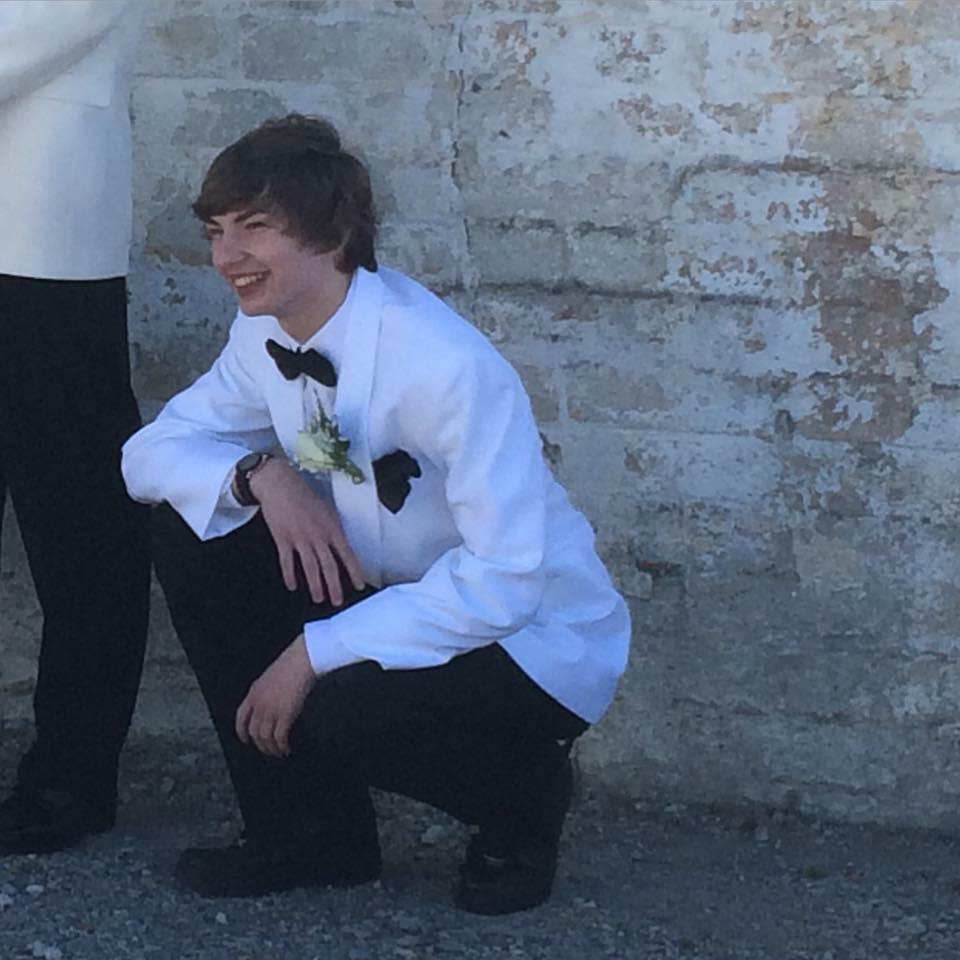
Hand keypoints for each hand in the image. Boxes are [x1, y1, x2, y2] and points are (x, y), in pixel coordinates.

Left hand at [235, 635, 315, 757]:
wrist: (302, 660)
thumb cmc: (292, 663)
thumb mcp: (271, 677)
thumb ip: (267, 691)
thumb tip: (272, 704)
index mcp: (253, 693)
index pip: (241, 718)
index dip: (242, 732)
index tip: (246, 740)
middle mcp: (258, 703)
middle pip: (253, 732)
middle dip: (260, 744)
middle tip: (268, 750)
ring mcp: (270, 710)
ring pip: (265, 738)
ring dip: (271, 748)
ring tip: (279, 752)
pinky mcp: (284, 715)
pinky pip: (279, 737)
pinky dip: (282, 746)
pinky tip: (287, 748)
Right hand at [250, 457, 364, 604]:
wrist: (280, 484)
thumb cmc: (306, 496)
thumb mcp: (327, 510)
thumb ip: (334, 530)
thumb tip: (341, 548)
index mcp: (332, 528)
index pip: (347, 554)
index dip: (354, 571)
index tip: (360, 585)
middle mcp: (318, 535)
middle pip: (328, 566)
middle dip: (334, 586)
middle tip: (337, 601)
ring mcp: (299, 538)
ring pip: (309, 567)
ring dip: (315, 585)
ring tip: (318, 598)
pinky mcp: (282, 539)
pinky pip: (287, 562)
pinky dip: (289, 575)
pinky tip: (292, 586)